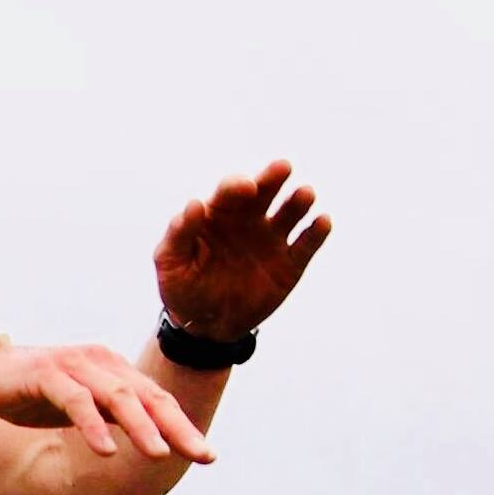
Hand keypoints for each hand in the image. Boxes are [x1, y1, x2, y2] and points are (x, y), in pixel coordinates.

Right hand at [0, 340, 215, 461]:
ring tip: (159, 455)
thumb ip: (111, 417)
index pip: (156, 400)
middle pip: (147, 397)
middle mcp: (100, 362)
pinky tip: (106, 451)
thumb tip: (147, 442)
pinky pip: (76, 401)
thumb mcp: (82, 408)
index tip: (207, 456)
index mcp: (113, 370)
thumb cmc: (34, 393)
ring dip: (141, 428)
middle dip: (176, 428)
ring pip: (117, 398)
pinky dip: (92, 427)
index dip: (183, 427)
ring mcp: (74, 365)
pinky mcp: (47, 373)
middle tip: (199, 454)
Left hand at [154, 160, 329, 338]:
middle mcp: (250, 219)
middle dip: (273, 178)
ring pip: (290, 212)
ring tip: (305, 194)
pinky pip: (306, 245)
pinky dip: (316, 232)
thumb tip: (194, 204)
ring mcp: (272, 240)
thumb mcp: (171, 264)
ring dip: (299, 201)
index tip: (246, 187)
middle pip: (265, 191)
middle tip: (282, 168)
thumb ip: (179, 234)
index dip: (237, 185)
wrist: (207, 326)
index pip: (230, 190)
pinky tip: (322, 222)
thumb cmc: (184, 288)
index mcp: (220, 214)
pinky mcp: (290, 264)